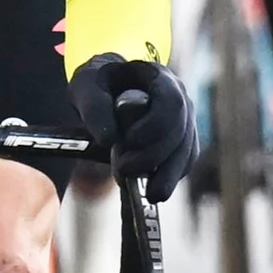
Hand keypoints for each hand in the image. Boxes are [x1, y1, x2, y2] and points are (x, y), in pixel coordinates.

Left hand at [69, 53, 193, 202]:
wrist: (107, 91)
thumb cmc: (98, 84)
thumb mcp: (85, 87)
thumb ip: (94, 108)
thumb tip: (109, 140)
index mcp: (158, 78)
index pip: (172, 103)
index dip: (154, 126)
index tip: (129, 141)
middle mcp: (180, 98)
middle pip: (180, 132)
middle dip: (154, 156)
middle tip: (124, 169)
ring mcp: (184, 121)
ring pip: (186, 152)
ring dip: (166, 175)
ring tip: (146, 194)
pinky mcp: (182, 143)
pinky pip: (184, 164)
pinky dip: (170, 178)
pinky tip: (152, 190)